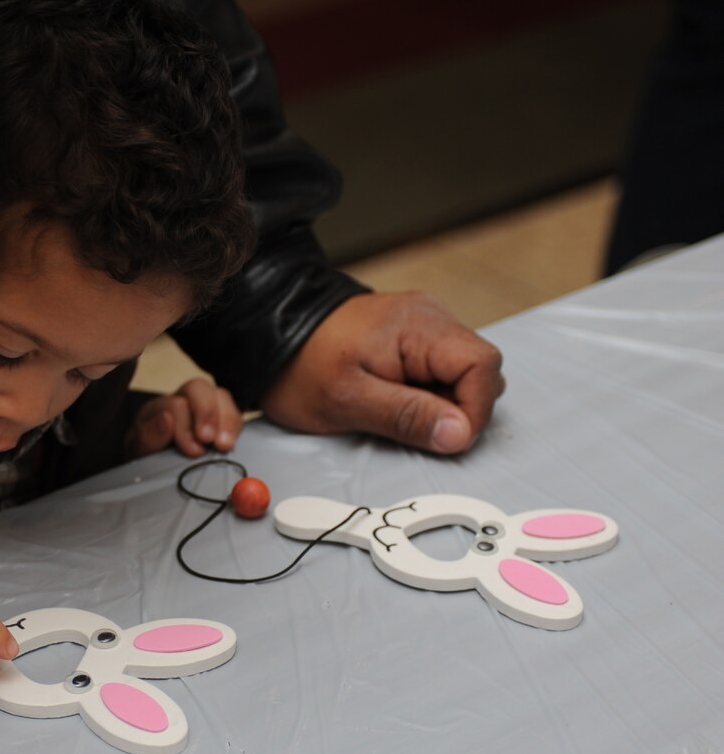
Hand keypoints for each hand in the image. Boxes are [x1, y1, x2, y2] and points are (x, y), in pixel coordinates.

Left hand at [128, 376, 243, 458]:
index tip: (194, 449)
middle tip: (210, 439)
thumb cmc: (146, 453)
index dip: (185, 426)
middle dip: (207, 412)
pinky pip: (234, 412)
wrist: (154, 462)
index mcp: (160, 406)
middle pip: (199, 388)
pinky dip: (235, 426)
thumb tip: (166, 420)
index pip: (176, 404)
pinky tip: (231, 442)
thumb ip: (148, 435)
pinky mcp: (220, 419)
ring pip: (220, 396)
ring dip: (227, 420)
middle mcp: (183, 400)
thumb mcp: (139, 448)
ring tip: (225, 444)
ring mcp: (204, 407)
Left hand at [264, 292, 503, 452]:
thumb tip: (460, 434)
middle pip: (479, 369)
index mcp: (419, 325)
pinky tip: (395, 397)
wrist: (270, 334)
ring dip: (442, 402)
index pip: (483, 366)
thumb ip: (408, 416)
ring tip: (395, 407)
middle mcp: (430, 317)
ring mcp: (424, 324)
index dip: (474, 409)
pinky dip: (427, 392)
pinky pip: (441, 368)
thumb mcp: (348, 401)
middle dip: (458, 408)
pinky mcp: (413, 336)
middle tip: (412, 423)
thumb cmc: (300, 365)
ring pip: (462, 372)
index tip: (445, 437)